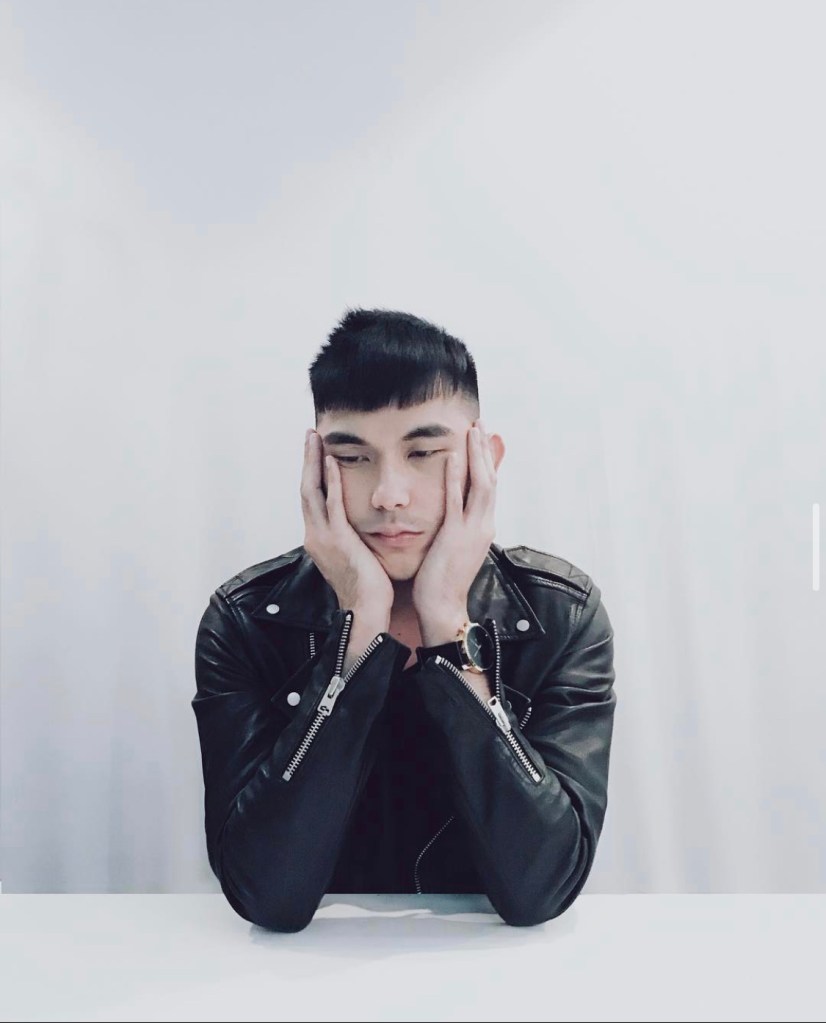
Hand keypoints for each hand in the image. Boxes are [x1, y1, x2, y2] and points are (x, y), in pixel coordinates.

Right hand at [300, 429, 393, 616]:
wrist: (365, 612)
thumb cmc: (366, 588)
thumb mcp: (353, 556)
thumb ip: (349, 536)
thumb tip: (355, 524)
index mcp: (319, 538)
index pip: (311, 498)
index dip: (311, 473)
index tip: (314, 451)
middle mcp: (315, 535)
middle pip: (306, 489)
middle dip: (307, 460)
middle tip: (310, 435)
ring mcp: (323, 537)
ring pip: (312, 492)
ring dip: (314, 463)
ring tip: (316, 439)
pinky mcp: (338, 540)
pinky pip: (331, 505)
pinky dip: (329, 482)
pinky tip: (331, 462)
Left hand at [412, 419, 497, 628]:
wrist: (443, 607)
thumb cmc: (443, 580)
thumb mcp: (455, 546)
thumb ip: (458, 524)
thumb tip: (457, 510)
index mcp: (482, 527)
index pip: (488, 487)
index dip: (486, 461)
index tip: (481, 438)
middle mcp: (483, 525)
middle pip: (490, 479)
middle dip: (485, 450)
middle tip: (480, 423)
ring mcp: (473, 530)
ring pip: (481, 485)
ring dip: (477, 455)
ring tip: (473, 430)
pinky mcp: (456, 536)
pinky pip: (457, 501)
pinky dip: (457, 477)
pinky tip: (454, 457)